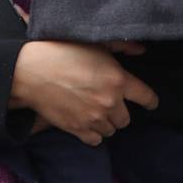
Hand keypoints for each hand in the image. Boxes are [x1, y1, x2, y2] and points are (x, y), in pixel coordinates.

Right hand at [10, 42, 158, 145]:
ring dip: (107, 121)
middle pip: (126, 118)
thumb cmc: (63, 51)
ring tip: (95, 109)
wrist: (31, 70)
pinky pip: (96, 140)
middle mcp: (109, 102)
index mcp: (118, 80)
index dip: (150, 100)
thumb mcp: (95, 43)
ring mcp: (93, 118)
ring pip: (111, 130)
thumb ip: (122, 46)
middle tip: (108, 100)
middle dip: (120, 110)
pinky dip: (93, 132)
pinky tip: (87, 121)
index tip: (150, 102)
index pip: (146, 97)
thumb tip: (141, 50)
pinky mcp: (77, 129)